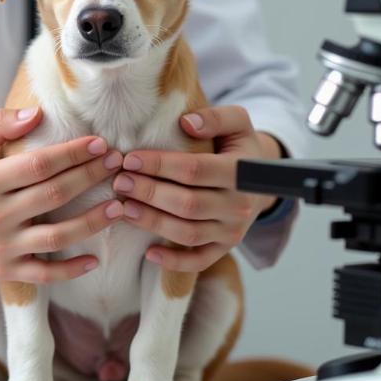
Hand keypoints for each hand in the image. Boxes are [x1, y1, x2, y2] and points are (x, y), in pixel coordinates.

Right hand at [0, 106, 124, 282]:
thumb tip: (36, 113)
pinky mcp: (5, 271)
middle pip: (54, 195)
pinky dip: (72, 270)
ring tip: (119, 207)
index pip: (39, 164)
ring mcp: (1, 246)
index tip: (99, 144)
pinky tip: (95, 259)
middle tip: (118, 165)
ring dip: (93, 222)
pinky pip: (45, 274)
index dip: (73, 153)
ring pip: (57, 236)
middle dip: (91, 177)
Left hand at [113, 105, 283, 271]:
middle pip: (188, 204)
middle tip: (119, 182)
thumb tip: (187, 122)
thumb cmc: (238, 146)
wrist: (261, 180)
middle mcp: (239, 206)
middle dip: (149, 193)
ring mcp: (232, 231)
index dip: (160, 165)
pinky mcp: (224, 249)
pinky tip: (148, 252)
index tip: (129, 159)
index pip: (195, 170)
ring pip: (188, 233)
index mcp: (242, 172)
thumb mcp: (237, 123)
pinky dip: (174, 262)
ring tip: (123, 208)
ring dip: (152, 222)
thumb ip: (216, 118)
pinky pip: (199, 261)